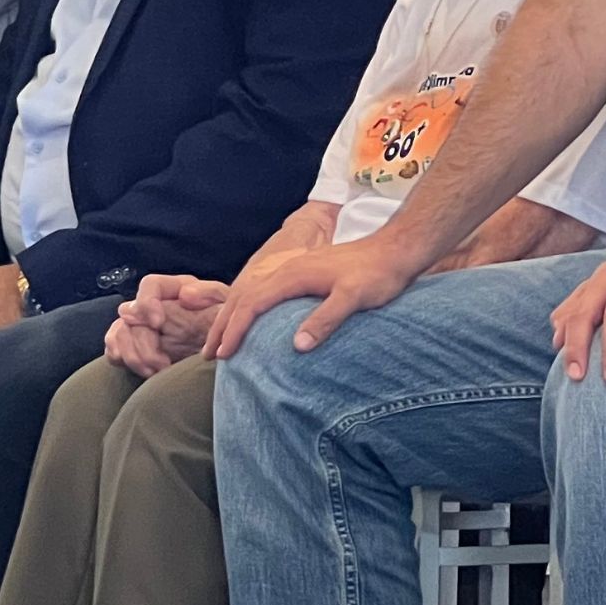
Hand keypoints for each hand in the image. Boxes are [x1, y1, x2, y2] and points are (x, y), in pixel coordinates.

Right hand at [109, 274, 228, 375]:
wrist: (225, 350)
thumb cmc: (227, 322)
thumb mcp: (227, 305)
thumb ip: (209, 294)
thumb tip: (185, 295)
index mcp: (174, 290)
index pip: (149, 286)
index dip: (147, 303)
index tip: (158, 322)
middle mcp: (154, 305)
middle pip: (129, 315)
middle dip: (142, 342)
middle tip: (162, 363)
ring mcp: (142, 326)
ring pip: (118, 334)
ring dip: (133, 356)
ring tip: (156, 372)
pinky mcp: (136, 346)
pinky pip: (115, 349)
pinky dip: (124, 361)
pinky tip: (145, 372)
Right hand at [209, 233, 419, 358]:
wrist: (397, 249)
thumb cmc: (378, 274)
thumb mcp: (354, 298)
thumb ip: (326, 319)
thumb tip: (296, 346)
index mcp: (293, 276)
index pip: (252, 305)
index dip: (235, 331)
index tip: (223, 355)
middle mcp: (288, 269)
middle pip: (244, 298)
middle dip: (223, 326)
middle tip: (208, 355)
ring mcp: (294, 269)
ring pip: (252, 293)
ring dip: (233, 317)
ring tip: (221, 341)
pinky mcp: (303, 274)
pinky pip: (265, 292)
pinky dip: (250, 308)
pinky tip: (252, 321)